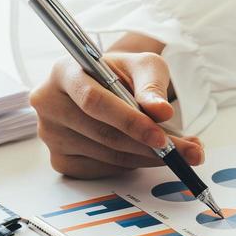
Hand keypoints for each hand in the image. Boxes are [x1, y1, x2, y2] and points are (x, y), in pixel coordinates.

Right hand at [28, 33, 203, 177]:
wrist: (104, 85)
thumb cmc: (121, 73)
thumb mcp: (142, 65)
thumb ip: (151, 85)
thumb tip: (161, 112)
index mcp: (64, 71)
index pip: (94, 102)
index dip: (129, 122)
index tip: (162, 137)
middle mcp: (48, 103)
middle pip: (101, 134)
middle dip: (148, 147)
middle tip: (186, 153)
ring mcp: (50, 135)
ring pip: (105, 155)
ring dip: (145, 158)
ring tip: (176, 152)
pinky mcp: (59, 159)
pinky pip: (100, 170)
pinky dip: (129, 166)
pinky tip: (144, 154)